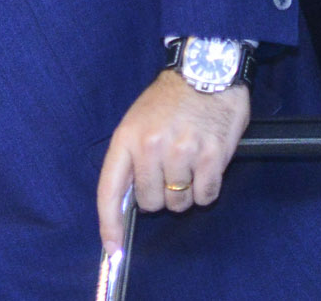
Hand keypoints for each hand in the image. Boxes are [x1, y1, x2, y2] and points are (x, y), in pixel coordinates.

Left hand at [96, 69, 249, 253]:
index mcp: (125, 139)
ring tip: (188, 164)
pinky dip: (206, 190)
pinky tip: (206, 167)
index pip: (110, 189)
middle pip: (151, 203)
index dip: (108, 222)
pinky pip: (206, 196)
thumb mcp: (136, 122)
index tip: (111, 247)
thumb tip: (130, 198)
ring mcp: (182, 152)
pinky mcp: (212, 156)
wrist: (205, 73)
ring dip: (185, 193)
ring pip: (180, 203)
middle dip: (160, 197)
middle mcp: (150, 147)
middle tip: (169, 173)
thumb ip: (131, 158)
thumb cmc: (168, 101)